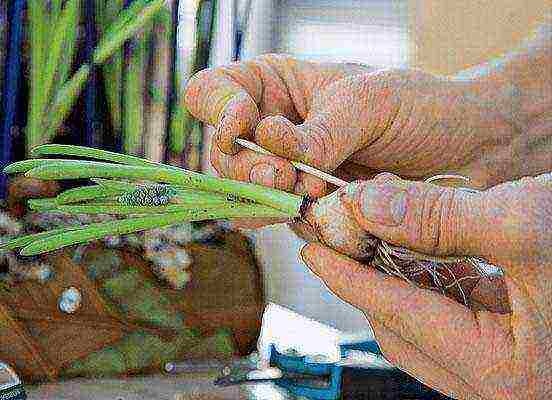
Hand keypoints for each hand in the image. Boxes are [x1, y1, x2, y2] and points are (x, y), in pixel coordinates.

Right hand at [184, 54, 529, 231]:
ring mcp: (292, 175)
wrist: (471, 149)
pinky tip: (335, 213)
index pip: (212, 93)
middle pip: (223, 156)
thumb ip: (318, 132)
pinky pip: (290, 224)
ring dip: (273, 200)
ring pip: (249, 197)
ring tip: (312, 192)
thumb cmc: (420, 107)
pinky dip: (306, 223)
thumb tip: (270, 146)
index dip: (216, 110)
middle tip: (284, 176)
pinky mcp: (314, 210)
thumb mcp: (366, 102)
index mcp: (277, 88)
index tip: (244, 124)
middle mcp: (275, 133)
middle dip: (247, 169)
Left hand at [300, 173, 551, 398]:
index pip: (395, 313)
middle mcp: (504, 384)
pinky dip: (434, 285)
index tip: (312, 248)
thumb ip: (440, 219)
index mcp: (503, 370)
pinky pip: (458, 319)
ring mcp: (513, 368)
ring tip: (369, 238)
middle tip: (335, 238)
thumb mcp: (526, 223)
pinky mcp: (522, 345)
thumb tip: (368, 205)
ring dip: (398, 281)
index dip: (347, 276)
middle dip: (366, 279)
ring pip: (428, 324)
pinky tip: (420, 252)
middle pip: (404, 327)